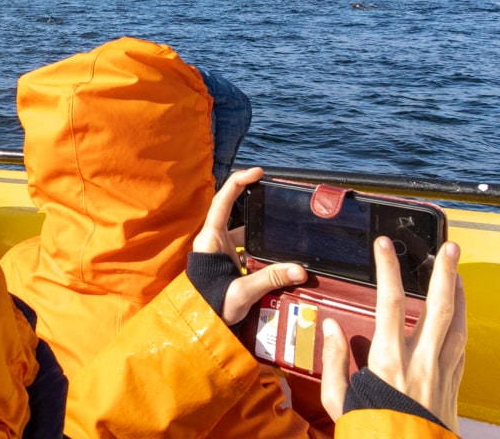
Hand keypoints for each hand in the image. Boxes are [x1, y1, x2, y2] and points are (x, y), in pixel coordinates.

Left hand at [193, 167, 306, 324]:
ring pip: (246, 235)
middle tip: (279, 200)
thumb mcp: (241, 292)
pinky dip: (264, 252)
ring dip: (264, 235)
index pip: (222, 202)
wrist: (199, 326)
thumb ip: (270, 279)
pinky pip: (249, 251)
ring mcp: (222, 253)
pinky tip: (281, 257)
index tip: (257, 172)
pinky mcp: (230, 265)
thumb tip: (300, 270)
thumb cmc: (209, 305)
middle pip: (236, 214)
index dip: (238, 183)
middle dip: (258, 207)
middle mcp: (215, 241)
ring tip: (287, 231)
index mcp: (210, 239)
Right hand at [321, 237, 466, 431]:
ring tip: (457, 273)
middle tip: (449, 248)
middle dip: (444, 274)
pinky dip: (461, 326)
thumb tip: (329, 326)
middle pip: (438, 308)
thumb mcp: (338, 397)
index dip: (388, 269)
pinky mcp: (453, 387)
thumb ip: (334, 358)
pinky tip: (459, 316)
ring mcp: (441, 374)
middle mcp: (420, 362)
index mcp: (389, 360)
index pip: (390, 302)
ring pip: (458, 325)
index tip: (384, 246)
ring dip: (459, 295)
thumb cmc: (369, 430)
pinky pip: (461, 348)